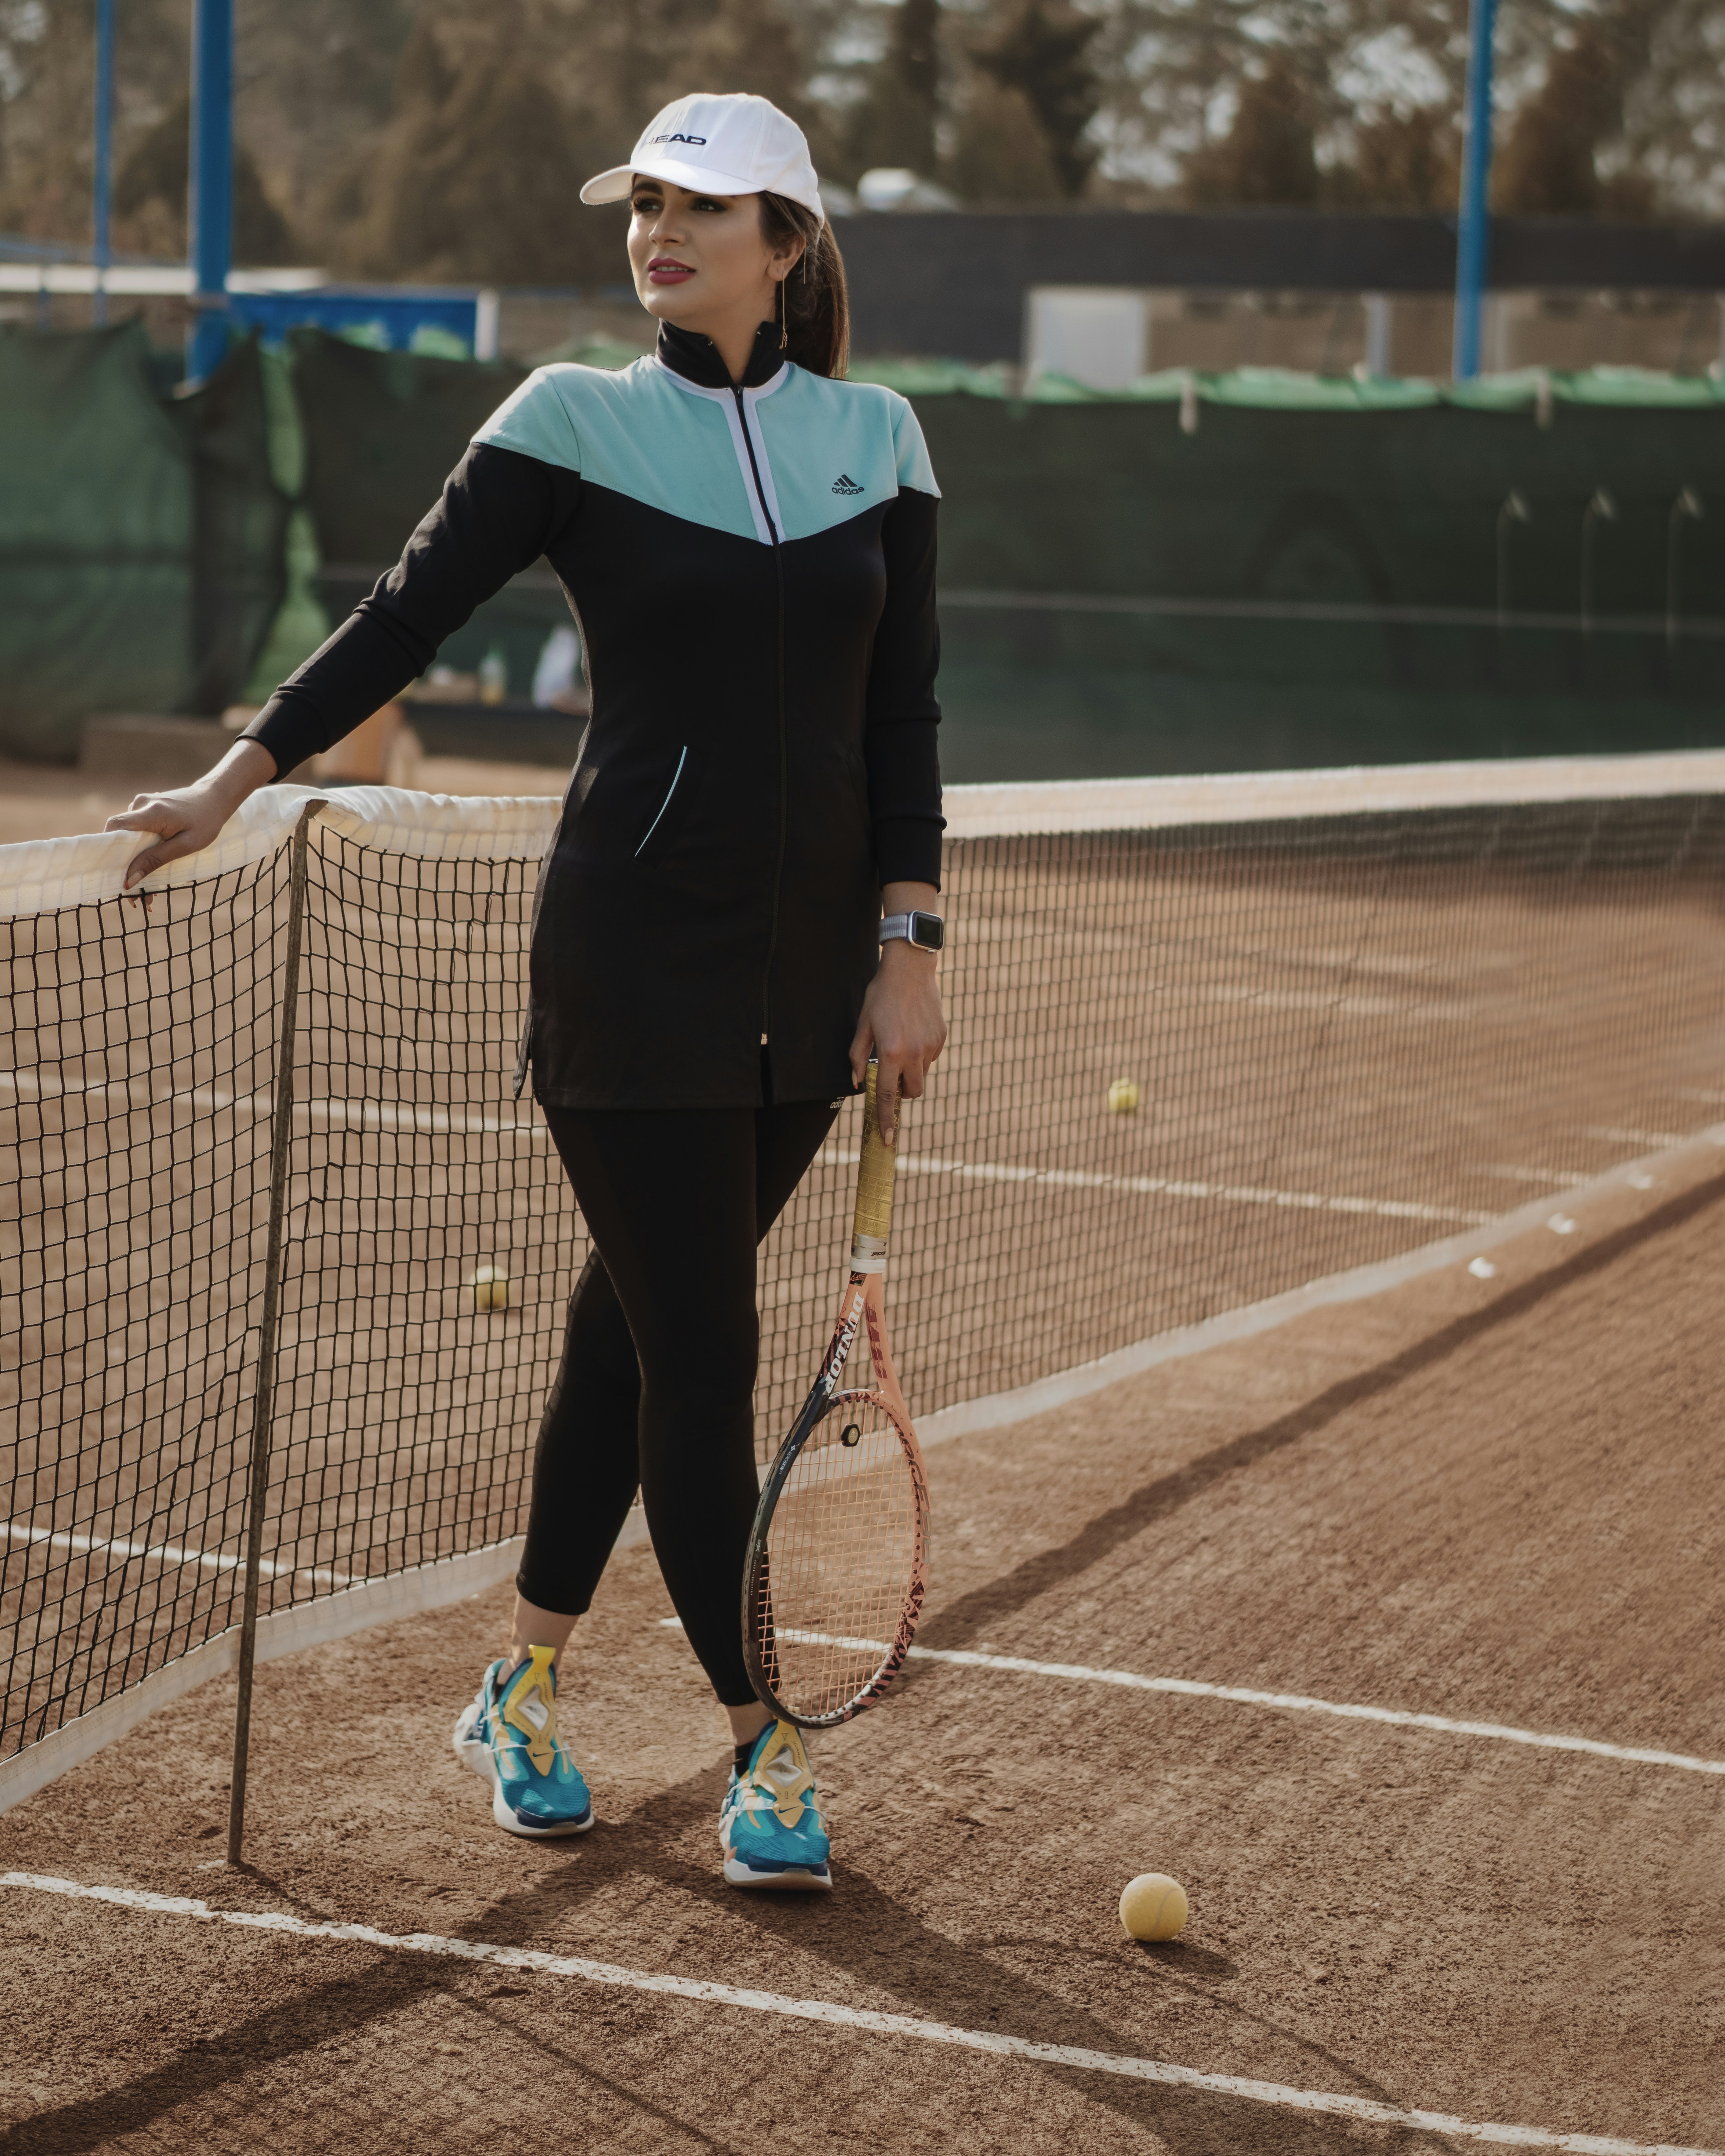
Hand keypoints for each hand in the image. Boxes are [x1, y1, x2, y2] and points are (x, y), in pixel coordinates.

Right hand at [105, 739, 276, 890]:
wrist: (215, 798)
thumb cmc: (206, 822)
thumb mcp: (186, 846)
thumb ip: (156, 860)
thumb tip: (129, 879)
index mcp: (151, 812)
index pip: (115, 827)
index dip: (108, 849)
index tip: (113, 873)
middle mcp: (141, 804)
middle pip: (120, 836)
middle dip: (124, 866)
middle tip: (134, 896)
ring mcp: (143, 804)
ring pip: (128, 836)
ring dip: (134, 860)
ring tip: (147, 890)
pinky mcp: (146, 809)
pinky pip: (137, 831)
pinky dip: (141, 849)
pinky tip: (151, 868)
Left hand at [848, 939, 946, 1144]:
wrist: (910, 970)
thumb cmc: (881, 996)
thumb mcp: (863, 1025)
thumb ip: (858, 1057)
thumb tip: (858, 1083)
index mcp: (891, 1053)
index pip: (889, 1096)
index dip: (887, 1119)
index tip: (887, 1139)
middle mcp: (914, 1053)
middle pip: (913, 1092)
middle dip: (903, 1093)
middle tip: (892, 1077)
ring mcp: (931, 1046)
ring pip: (923, 1075)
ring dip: (911, 1072)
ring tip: (901, 1046)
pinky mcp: (942, 1037)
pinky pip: (931, 1057)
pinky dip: (921, 1055)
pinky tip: (913, 1032)